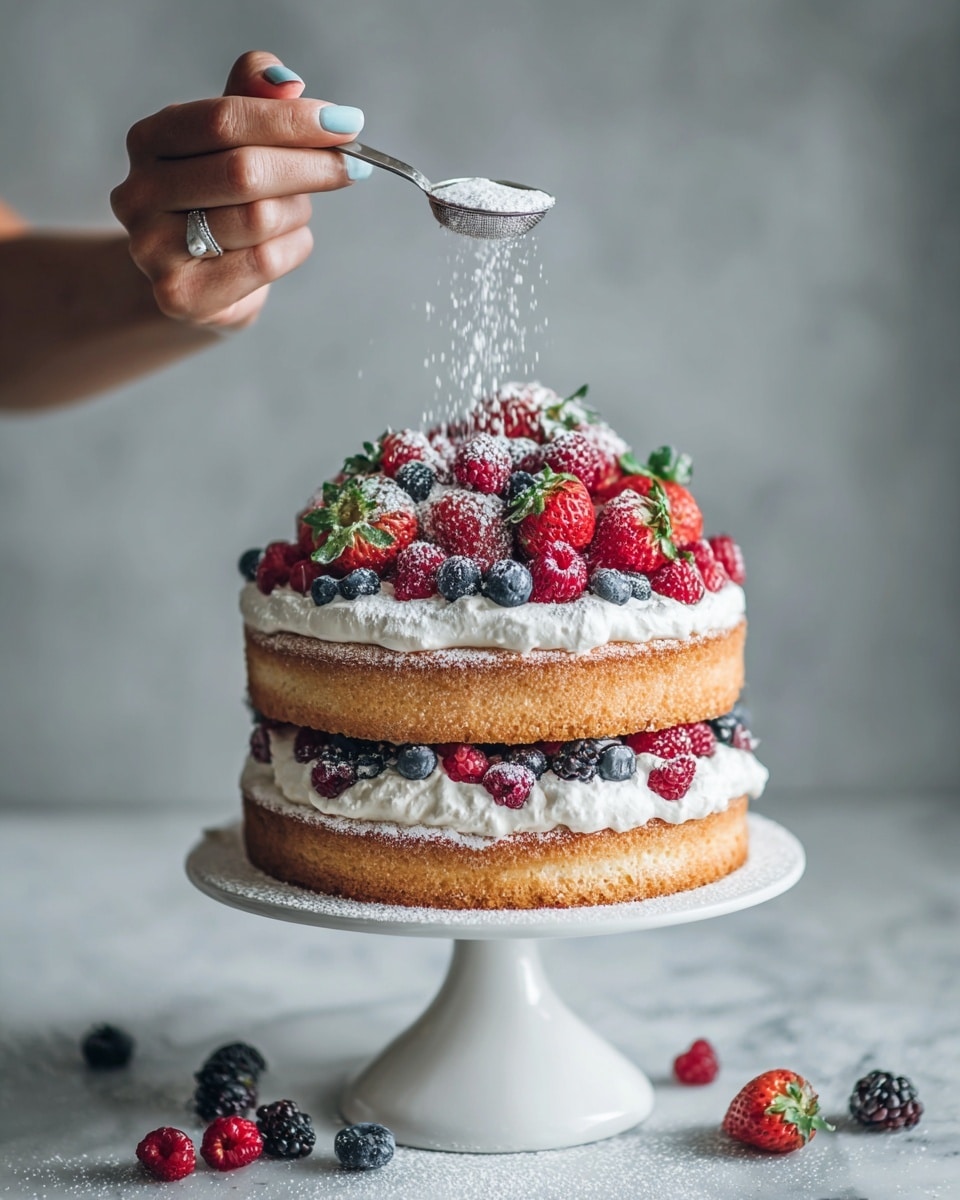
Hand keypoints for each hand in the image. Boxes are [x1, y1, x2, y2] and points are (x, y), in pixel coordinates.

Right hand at [111, 51, 367, 329]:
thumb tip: (288, 85)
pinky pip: (265, 263)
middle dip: (310, 166)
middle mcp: (140, 193)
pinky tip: (287, 243)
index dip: (289, 120)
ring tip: (297, 210)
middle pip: (244, 171)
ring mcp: (153, 248)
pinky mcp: (181, 294)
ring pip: (260, 219)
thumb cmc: (218, 199)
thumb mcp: (230, 140)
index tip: (343, 124)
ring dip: (298, 211)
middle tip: (353, 166)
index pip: (223, 120)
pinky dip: (294, 248)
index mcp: (149, 140)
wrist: (191, 279)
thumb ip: (254, 99)